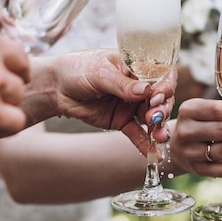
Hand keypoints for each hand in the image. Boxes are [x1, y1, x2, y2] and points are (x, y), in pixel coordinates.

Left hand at [23, 49, 175, 154]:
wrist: (55, 88)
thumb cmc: (77, 69)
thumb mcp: (99, 73)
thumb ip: (122, 84)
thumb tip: (147, 91)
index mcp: (136, 67)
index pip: (161, 74)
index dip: (165, 85)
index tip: (158, 95)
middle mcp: (138, 86)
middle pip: (161, 98)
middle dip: (163, 108)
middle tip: (154, 116)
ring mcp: (131, 104)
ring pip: (152, 117)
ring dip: (158, 127)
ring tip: (160, 137)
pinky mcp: (121, 121)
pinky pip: (137, 133)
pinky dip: (145, 143)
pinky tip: (153, 154)